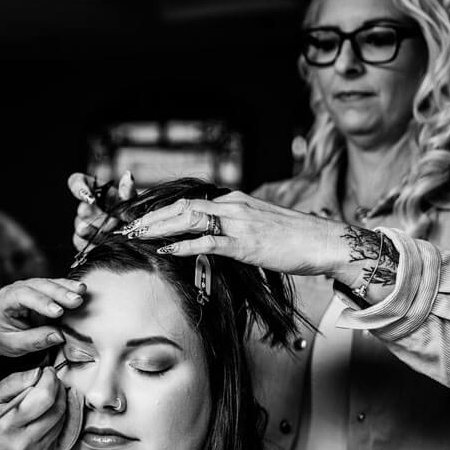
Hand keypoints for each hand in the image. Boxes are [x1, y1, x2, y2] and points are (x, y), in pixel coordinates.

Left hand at [0, 278, 86, 355]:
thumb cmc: (2, 334)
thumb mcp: (14, 344)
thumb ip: (35, 341)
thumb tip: (59, 336)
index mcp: (5, 301)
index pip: (23, 297)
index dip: (41, 303)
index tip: (58, 312)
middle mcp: (17, 289)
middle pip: (39, 286)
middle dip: (58, 293)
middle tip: (76, 301)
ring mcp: (30, 287)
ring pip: (48, 283)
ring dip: (66, 287)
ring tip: (81, 292)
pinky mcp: (41, 290)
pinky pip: (55, 285)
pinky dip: (68, 287)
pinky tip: (80, 289)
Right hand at [0, 366, 82, 449]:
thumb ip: (14, 383)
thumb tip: (38, 373)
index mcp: (8, 424)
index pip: (43, 397)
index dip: (50, 380)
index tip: (47, 372)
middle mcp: (24, 440)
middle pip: (57, 408)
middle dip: (58, 388)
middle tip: (52, 380)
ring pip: (62, 419)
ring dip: (61, 402)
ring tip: (51, 394)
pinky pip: (61, 432)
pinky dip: (59, 418)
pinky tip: (49, 411)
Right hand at [67, 171, 134, 252]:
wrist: (140, 237)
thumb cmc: (135, 215)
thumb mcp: (134, 203)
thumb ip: (130, 191)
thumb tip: (128, 176)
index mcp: (97, 191)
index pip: (76, 182)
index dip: (78, 188)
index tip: (91, 199)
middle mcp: (87, 207)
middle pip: (82, 209)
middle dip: (99, 217)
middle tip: (116, 221)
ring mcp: (83, 225)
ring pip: (81, 227)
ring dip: (99, 231)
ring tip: (115, 233)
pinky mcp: (82, 242)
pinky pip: (82, 243)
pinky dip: (96, 244)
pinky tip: (108, 244)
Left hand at [121, 191, 352, 277]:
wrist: (323, 241)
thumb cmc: (293, 238)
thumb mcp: (258, 224)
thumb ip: (234, 225)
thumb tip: (211, 235)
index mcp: (233, 200)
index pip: (188, 199)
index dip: (159, 208)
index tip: (137, 219)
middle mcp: (232, 205)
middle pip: (181, 205)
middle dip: (150, 217)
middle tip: (126, 228)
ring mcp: (238, 223)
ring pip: (188, 218)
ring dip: (158, 228)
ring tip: (136, 236)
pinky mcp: (244, 244)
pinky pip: (207, 242)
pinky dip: (182, 245)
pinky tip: (165, 251)